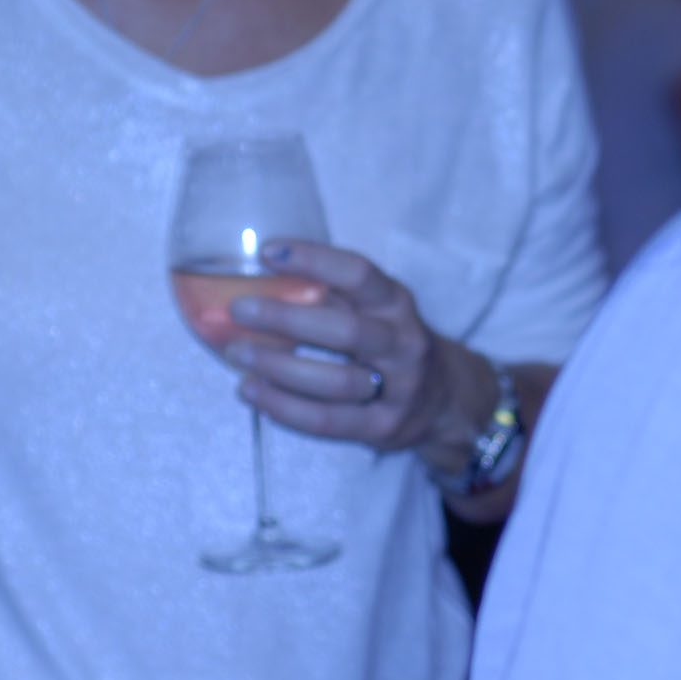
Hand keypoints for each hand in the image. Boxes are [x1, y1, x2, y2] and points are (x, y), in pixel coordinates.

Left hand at [224, 238, 468, 455]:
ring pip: (336, 381)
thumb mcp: (375, 309)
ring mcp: (398, 389)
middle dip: (287, 318)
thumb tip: (258, 276)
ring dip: (280, 368)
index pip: (359, 273)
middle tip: (239, 309)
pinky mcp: (383, 427)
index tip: (269, 251)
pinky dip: (285, 407)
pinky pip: (328, 421)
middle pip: (346, 330)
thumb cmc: (389, 341)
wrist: (443, 398)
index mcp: (396, 302)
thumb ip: (332, 294)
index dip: (315, 259)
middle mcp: (403, 343)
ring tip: (237, 355)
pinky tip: (252, 392)